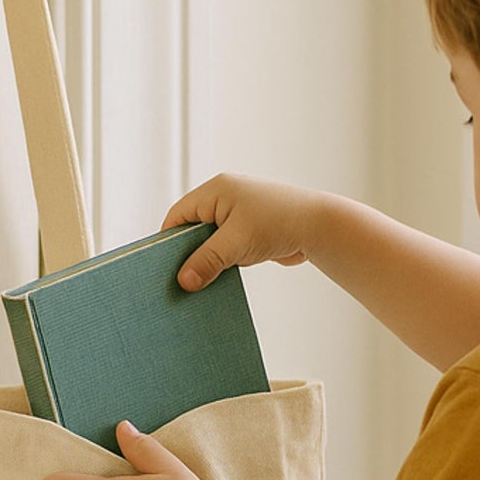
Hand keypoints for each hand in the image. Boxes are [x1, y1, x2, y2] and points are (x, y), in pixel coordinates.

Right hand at [161, 172, 324, 291]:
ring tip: (195, 287)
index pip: (178, 216)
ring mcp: (237, 216)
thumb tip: (183, 282)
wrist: (319, 227)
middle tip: (176, 282)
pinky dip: (220, 265)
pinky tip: (215, 284)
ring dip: (205, 263)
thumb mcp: (236, 243)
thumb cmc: (279, 224)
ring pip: (208, 243)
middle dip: (186, 255)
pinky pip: (225, 250)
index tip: (160, 269)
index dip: (167, 242)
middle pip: (191, 230)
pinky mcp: (248, 232)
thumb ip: (207, 261)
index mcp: (215, 191)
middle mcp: (223, 200)